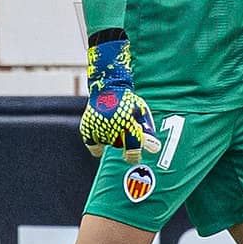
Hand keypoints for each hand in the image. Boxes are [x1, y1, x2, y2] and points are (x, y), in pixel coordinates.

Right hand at [80, 37, 160, 162]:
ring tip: (115, 124)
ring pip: (108, 144)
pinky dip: (98, 145)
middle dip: (125, 144)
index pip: (132, 149)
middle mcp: (113, 127)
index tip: (136, 157)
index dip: (135, 156)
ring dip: (112, 139)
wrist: (108, 85)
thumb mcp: (142, 112)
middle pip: (120, 146)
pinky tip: (103, 139)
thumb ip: (148, 130)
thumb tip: (154, 149)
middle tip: (127, 138)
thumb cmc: (129, 102)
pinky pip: (93, 145)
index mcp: (129, 124)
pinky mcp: (88, 127)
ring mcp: (99, 127)